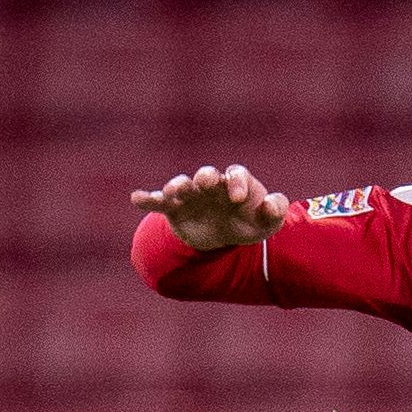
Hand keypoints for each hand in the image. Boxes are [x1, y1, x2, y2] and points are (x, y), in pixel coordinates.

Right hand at [130, 163, 290, 251]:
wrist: (226, 237)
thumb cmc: (249, 222)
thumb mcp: (267, 222)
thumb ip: (275, 211)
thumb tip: (272, 204)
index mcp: (236, 183)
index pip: (236, 175)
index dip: (238, 183)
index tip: (239, 198)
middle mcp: (211, 184)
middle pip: (207, 175)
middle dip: (206, 177)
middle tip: (206, 182)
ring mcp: (191, 195)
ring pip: (182, 184)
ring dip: (178, 186)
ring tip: (174, 191)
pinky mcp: (174, 209)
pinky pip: (158, 202)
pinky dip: (147, 198)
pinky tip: (136, 198)